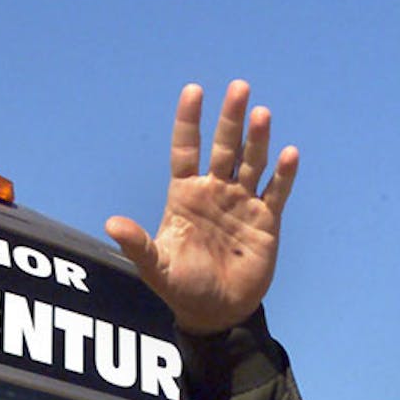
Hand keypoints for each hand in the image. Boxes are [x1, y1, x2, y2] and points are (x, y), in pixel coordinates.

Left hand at [105, 80, 297, 334]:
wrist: (216, 312)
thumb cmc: (182, 287)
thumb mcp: (156, 267)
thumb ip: (138, 245)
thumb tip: (111, 225)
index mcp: (185, 195)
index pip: (186, 149)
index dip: (189, 121)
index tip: (194, 90)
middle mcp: (214, 191)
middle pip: (224, 147)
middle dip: (231, 118)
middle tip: (239, 87)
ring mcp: (242, 202)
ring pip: (252, 162)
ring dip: (257, 139)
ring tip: (261, 114)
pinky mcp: (266, 220)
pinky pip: (276, 191)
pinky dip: (283, 174)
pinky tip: (288, 153)